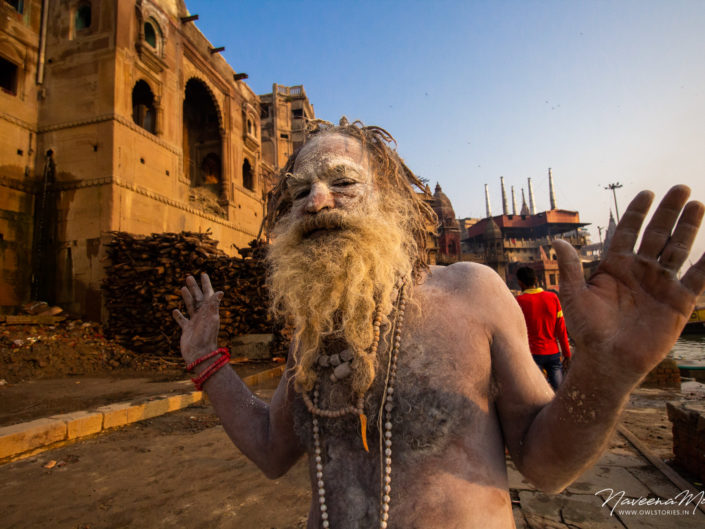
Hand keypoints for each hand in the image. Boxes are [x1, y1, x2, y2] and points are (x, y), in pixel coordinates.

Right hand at [172, 273, 223, 364]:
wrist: (199, 353)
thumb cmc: (206, 337)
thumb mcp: (211, 319)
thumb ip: (213, 305)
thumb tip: (220, 291)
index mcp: (209, 311)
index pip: (208, 294)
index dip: (206, 284)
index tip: (203, 274)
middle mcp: (202, 315)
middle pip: (198, 298)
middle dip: (194, 287)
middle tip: (189, 276)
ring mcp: (194, 322)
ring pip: (190, 306)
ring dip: (187, 297)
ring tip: (182, 288)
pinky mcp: (186, 330)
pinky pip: (182, 320)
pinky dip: (178, 315)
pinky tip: (174, 310)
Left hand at [553, 185, 704, 378]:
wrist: (609, 361)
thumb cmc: (588, 330)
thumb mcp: (575, 296)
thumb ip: (570, 269)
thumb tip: (557, 240)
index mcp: (615, 266)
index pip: (628, 232)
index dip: (637, 213)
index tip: (647, 193)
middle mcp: (639, 271)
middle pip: (657, 234)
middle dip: (668, 212)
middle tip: (681, 189)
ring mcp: (660, 284)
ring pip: (677, 249)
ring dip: (688, 228)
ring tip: (697, 205)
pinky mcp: (678, 302)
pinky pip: (697, 278)